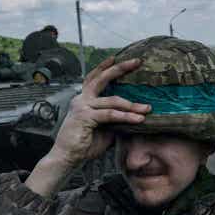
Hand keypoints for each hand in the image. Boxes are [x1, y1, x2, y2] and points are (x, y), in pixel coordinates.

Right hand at [25, 56, 150, 196]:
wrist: (67, 158)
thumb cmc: (84, 144)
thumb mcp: (103, 128)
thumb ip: (114, 118)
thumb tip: (133, 115)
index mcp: (83, 99)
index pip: (94, 77)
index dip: (104, 66)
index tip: (117, 57)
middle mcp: (81, 99)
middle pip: (101, 78)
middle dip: (120, 68)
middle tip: (137, 61)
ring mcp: (82, 106)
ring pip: (112, 100)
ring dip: (131, 105)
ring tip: (147, 108)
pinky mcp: (85, 117)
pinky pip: (110, 114)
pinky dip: (125, 116)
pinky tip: (138, 119)